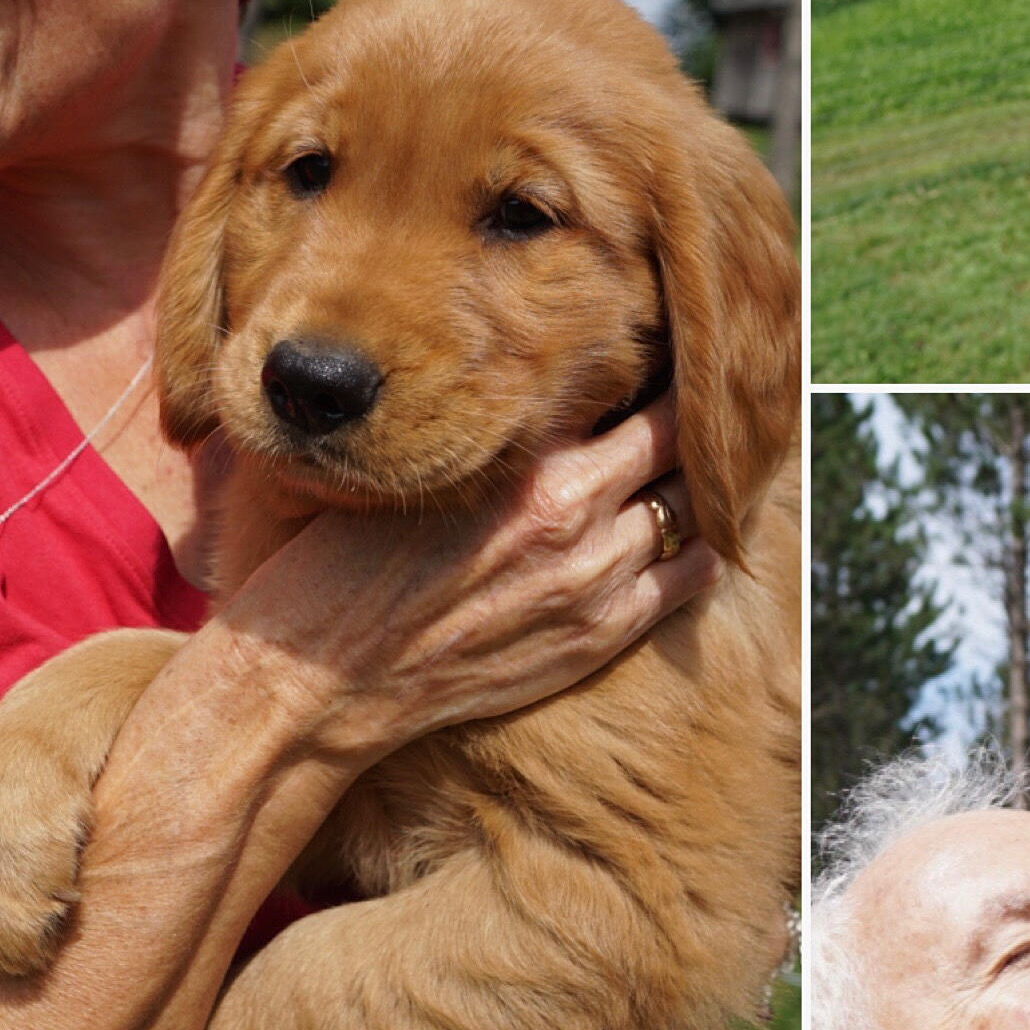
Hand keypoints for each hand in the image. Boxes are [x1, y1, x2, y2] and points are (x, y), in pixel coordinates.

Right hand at [218, 392, 718, 770]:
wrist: (325, 679)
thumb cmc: (347, 561)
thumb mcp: (420, 469)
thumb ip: (497, 433)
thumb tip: (547, 384)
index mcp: (530, 467)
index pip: (638, 395)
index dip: (661, 369)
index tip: (665, 351)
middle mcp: (576, 520)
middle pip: (676, 446)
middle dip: (688, 417)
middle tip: (697, 394)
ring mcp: (594, 585)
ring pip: (691, 512)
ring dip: (699, 483)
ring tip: (699, 458)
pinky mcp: (597, 639)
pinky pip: (687, 583)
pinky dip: (702, 549)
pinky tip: (703, 533)